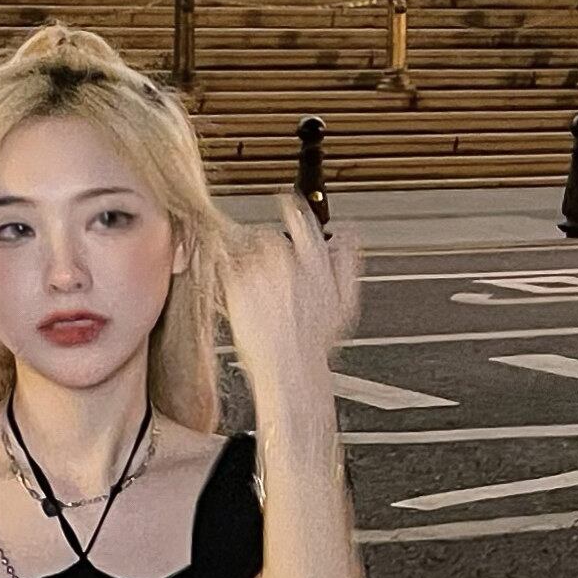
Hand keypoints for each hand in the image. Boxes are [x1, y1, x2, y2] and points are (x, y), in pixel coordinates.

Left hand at [220, 191, 362, 408]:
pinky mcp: (236, 285)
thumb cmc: (315, 343)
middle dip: (270, 253)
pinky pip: (230, 269)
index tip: (286, 206)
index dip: (292, 209)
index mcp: (314, 260)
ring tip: (262, 298)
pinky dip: (235, 280)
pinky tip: (249, 303)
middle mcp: (286, 261)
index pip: (301, 217)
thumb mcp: (344, 302)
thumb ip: (348, 262)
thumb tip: (347, 232)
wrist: (288, 371)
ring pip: (248, 252)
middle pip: (271, 237)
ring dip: (252, 266)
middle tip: (272, 279)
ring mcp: (258, 272)